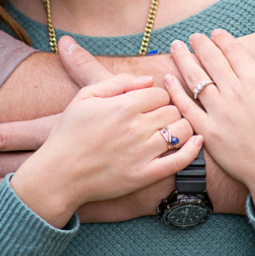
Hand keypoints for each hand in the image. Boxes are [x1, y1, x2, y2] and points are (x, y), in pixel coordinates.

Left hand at [0, 32, 125, 192]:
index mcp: (61, 129)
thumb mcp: (112, 88)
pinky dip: (29, 204)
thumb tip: (65, 41)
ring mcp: (73, 179)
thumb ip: (84, 68)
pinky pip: (49, 204)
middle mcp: (63, 155)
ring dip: (0, 183)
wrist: (172, 150)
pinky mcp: (85, 197)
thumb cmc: (140, 114)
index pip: (16, 132)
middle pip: (14, 161)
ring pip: (28, 186)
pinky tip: (14, 203)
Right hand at [10, 37, 198, 226]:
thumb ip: (118, 82)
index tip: (149, 104)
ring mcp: (142, 153)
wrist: (58, 175)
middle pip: (173, 110)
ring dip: (181, 127)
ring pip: (182, 131)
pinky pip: (180, 161)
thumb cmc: (69, 133)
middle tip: (159, 118)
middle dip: (169, 111)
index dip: (157, 96)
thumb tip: (149, 78)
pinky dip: (193, 150)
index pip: (160, 92)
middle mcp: (135, 128)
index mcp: (122, 106)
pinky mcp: (145, 176)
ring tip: (171, 129)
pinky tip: (196, 141)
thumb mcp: (85, 97)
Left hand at [167, 30, 254, 222]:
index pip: (234, 51)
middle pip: (211, 60)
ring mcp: (218, 114)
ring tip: (176, 47)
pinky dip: (175, 91)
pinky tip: (169, 79)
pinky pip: (186, 108)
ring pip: (194, 78)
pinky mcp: (207, 133)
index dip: (223, 39)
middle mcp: (234, 94)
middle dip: (201, 44)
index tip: (216, 33)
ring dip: (183, 59)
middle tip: (194, 36)